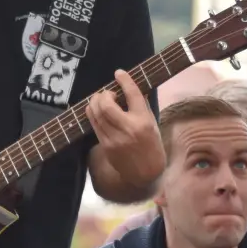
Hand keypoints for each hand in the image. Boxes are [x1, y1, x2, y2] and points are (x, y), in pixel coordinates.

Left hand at [87, 69, 164, 184]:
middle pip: (106, 104)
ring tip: (101, 101)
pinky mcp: (105, 145)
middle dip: (103, 94)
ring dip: (95, 102)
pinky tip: (99, 112)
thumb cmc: (152, 146)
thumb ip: (141, 107)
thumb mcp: (152, 124)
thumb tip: (130, 88)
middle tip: (107, 94)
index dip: (125, 80)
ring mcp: (114, 138)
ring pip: (96, 113)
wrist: (146, 173)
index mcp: (144, 121)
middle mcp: (128, 128)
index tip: (119, 73)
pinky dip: (94, 113)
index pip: (133, 95)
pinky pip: (94, 124)